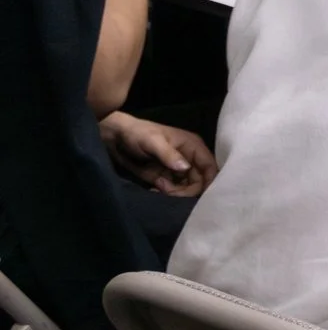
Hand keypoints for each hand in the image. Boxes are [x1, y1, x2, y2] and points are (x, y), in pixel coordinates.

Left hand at [98, 112, 217, 196]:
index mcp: (193, 146)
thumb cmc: (137, 134)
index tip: (202, 195)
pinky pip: (175, 190)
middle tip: (168, 191)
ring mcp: (178, 169)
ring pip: (188, 188)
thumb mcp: (153, 142)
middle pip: (200, 181)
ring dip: (176, 193)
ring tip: (159, 187)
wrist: (115, 139)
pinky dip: (168, 194)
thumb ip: (169, 155)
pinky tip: (155, 189)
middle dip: (187, 190)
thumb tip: (186, 169)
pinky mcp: (167, 177)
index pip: (209, 166)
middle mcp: (189, 159)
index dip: (210, 181)